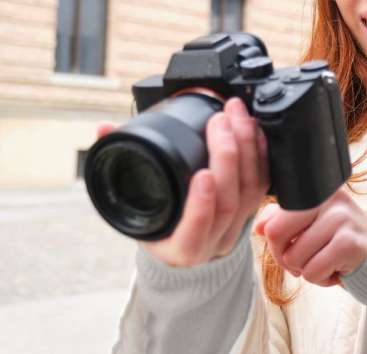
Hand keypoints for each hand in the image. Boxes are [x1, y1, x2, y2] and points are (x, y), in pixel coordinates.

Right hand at [95, 97, 269, 267]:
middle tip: (220, 122)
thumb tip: (103, 130)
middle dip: (228, 157)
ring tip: (236, 117)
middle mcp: (212, 243)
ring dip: (247, 149)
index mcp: (179, 249)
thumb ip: (116, 164)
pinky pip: (263, 184)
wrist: (182, 245)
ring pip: (250, 192)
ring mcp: (236, 228)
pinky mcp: (252, 211)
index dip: (201, 206)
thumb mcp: (130, 203)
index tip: (202, 174)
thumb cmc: (154, 220)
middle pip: (229, 204)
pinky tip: (255, 131)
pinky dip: (261, 156)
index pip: (194, 233)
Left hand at [253, 186, 366, 286]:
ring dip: (305, 271)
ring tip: (324, 262)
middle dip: (284, 257)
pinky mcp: (351, 244)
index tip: (291, 247)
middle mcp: (329, 198)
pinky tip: (334, 269)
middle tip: (302, 261)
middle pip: (277, 235)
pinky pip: (313, 272)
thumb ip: (280, 219)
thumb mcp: (307, 223)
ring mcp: (342, 218)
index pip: (273, 220)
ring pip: (295, 258)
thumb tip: (258, 226)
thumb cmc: (335, 237)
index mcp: (316, 190)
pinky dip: (320, 280)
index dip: (275, 243)